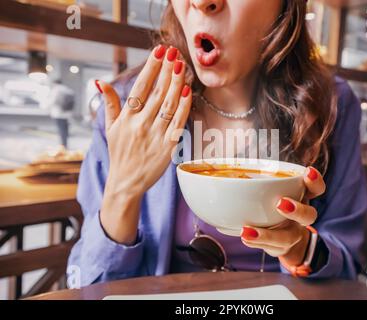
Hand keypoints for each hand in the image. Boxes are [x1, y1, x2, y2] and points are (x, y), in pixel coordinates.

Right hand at [97, 45, 191, 243]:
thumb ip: (110, 104)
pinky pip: (177, 124)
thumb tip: (100, 81)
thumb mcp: (110, 128)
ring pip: (168, 106)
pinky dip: (183, 108)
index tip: (159, 51)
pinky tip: (188, 92)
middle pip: (156, 93)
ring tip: (182, 66)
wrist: (125, 184)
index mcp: (126, 119)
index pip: (139, 88)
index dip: (150, 68)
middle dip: (166, 71)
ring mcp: (155, 137)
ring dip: (176, 84)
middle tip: (174, 52)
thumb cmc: (119, 154)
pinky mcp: (167, 148)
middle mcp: (140, 125)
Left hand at [240, 167, 325, 264]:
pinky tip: (245, 237)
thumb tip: (218, 164)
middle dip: (297, 210)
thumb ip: (257, 179)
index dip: (315, 180)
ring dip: (268, 235)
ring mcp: (292, 234)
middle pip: (309, 215)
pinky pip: (272, 249)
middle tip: (280, 203)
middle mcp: (302, 216)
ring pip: (287, 237)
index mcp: (301, 197)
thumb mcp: (271, 191)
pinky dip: (258, 243)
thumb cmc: (272, 207)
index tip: (307, 171)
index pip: (316, 188)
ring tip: (246, 231)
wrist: (282, 239)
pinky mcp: (281, 248)